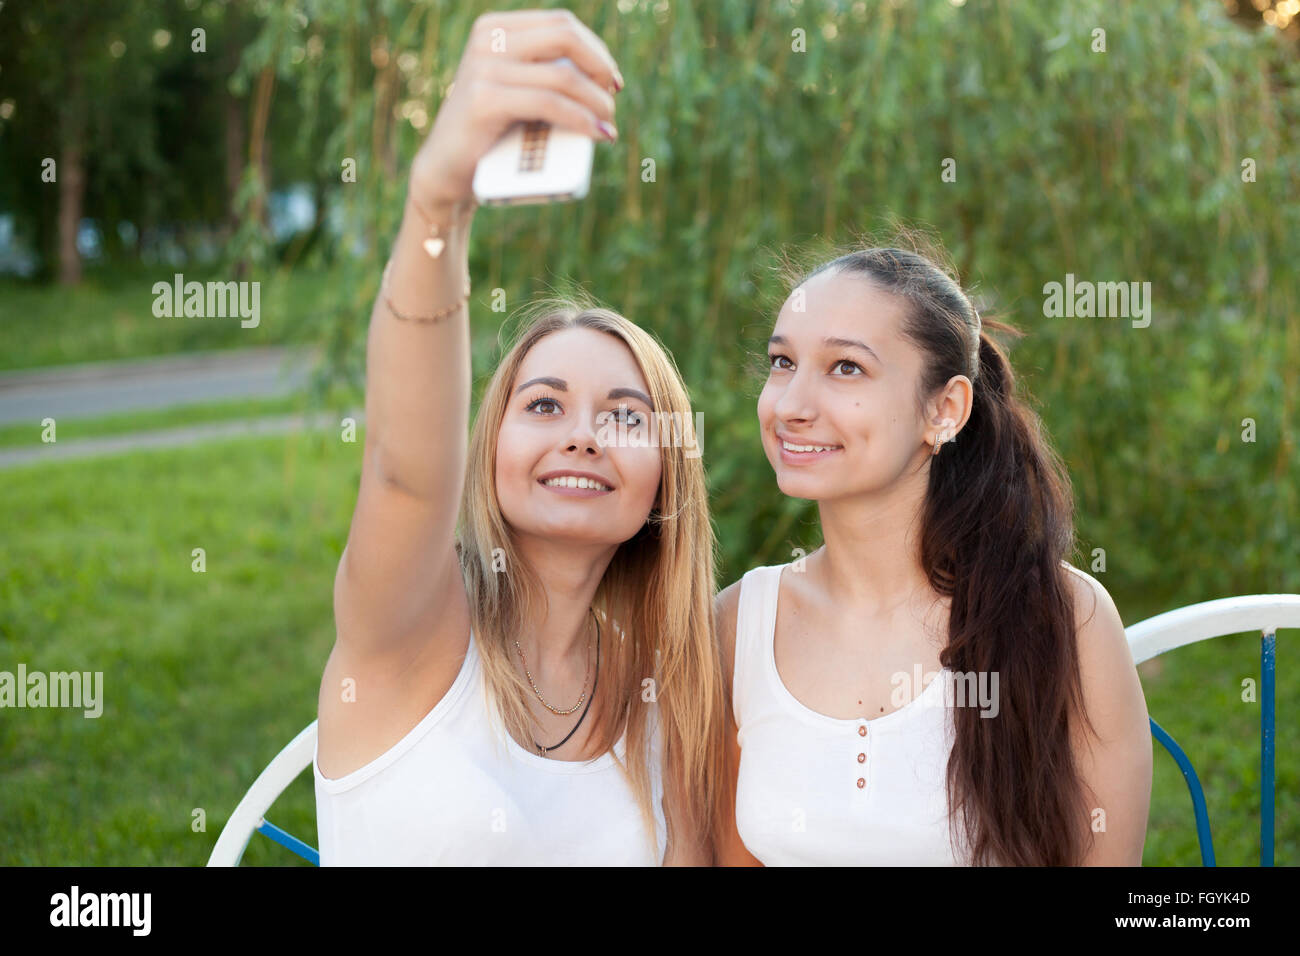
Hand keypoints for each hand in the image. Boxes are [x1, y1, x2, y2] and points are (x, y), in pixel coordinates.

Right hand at [409, 8, 623, 210]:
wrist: (447, 172)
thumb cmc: (491, 136)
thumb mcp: (517, 91)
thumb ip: (544, 73)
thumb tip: (605, 79)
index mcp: (495, 28)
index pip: (562, 24)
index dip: (596, 50)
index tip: (611, 81)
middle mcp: (487, 40)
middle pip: (565, 37)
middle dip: (600, 67)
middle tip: (612, 98)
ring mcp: (483, 68)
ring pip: (562, 76)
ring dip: (596, 101)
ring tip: (608, 125)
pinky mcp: (483, 100)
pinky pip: (548, 104)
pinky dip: (580, 119)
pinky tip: (597, 133)